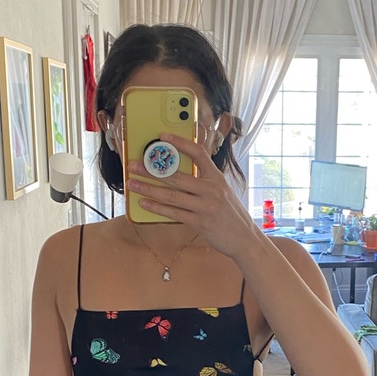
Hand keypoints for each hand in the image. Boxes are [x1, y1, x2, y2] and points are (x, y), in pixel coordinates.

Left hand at [127, 133, 259, 259]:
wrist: (244, 238)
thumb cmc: (230, 214)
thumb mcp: (222, 191)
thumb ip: (204, 181)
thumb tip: (177, 173)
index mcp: (217, 177)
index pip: (198, 153)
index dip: (180, 143)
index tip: (162, 137)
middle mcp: (211, 189)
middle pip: (176, 176)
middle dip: (151, 170)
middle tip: (134, 165)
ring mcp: (205, 206)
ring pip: (171, 195)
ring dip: (149, 189)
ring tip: (132, 184)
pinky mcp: (200, 223)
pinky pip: (174, 213)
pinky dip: (157, 208)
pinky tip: (144, 203)